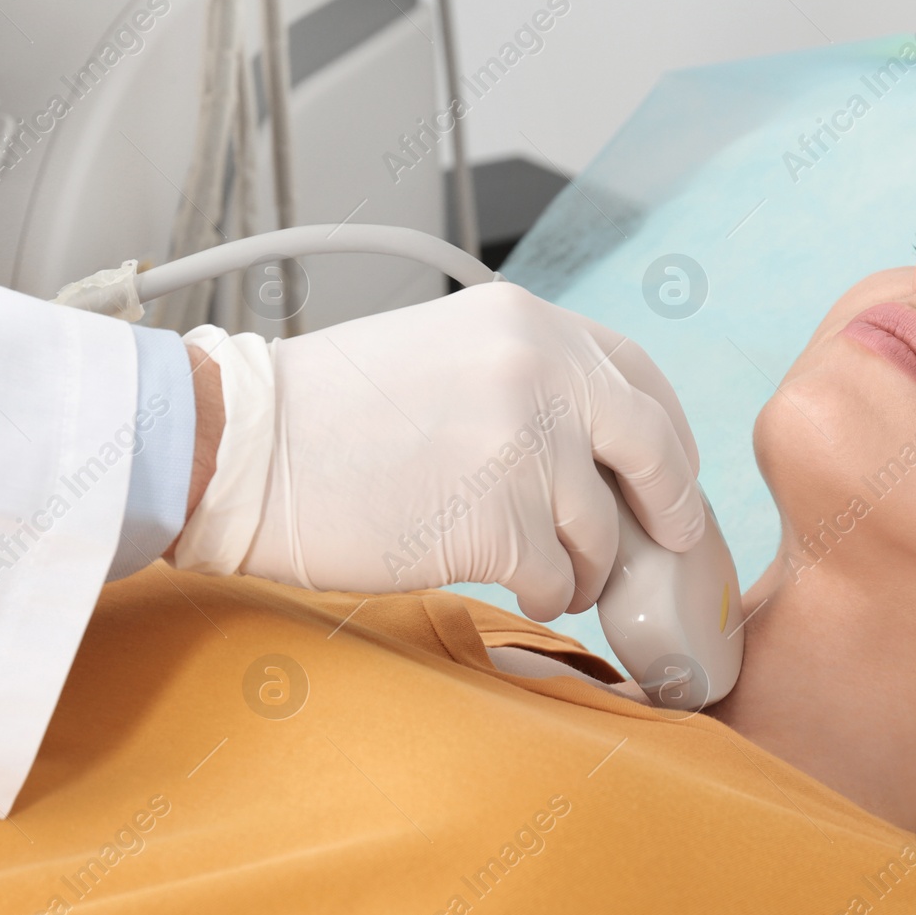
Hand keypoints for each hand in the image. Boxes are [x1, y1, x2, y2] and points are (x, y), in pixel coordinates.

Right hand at [180, 282, 704, 620]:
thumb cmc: (324, 413)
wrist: (244, 447)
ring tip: (558, 575)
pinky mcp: (496, 519)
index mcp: (525, 322)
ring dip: (588, 564)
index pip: (638, 375)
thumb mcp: (443, 353)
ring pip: (600, 528)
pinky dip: (549, 592)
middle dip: (670, 507)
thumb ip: (525, 378)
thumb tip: (593, 444)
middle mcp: (538, 370)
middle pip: (650, 450)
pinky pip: (557, 575)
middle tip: (669, 543)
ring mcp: (522, 445)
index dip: (667, 434)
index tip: (671, 476)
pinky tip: (524, 589)